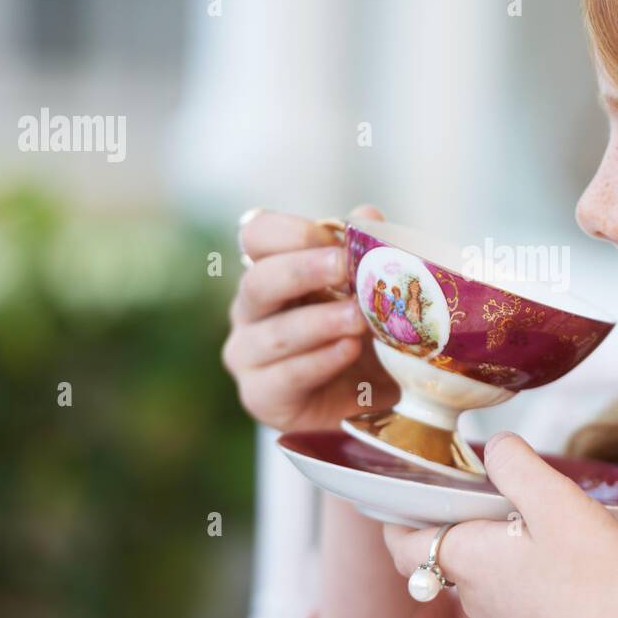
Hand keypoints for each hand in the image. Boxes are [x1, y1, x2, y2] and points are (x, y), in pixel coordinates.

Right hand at [221, 204, 398, 431]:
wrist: (357, 401)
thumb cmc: (353, 335)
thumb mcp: (366, 293)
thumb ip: (365, 254)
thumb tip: (369, 215)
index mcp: (270, 271)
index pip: (257, 235)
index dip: (292, 232)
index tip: (334, 239)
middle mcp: (250, 309)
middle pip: (259, 281)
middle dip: (304, 271)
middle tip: (345, 267)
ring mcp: (248, 354)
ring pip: (275, 333)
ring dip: (320, 321)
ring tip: (359, 318)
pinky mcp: (261, 395)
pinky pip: (287, 375)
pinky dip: (320, 361)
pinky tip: (348, 349)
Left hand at [383, 432, 617, 617]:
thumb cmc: (593, 582)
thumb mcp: (555, 501)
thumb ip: (516, 465)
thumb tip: (494, 446)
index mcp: (466, 559)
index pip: (403, 545)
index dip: (398, 519)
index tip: (408, 495)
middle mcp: (474, 599)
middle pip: (447, 555)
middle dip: (463, 522)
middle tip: (491, 493)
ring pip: (483, 578)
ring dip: (498, 549)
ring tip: (538, 524)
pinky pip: (514, 600)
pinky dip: (525, 577)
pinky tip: (563, 565)